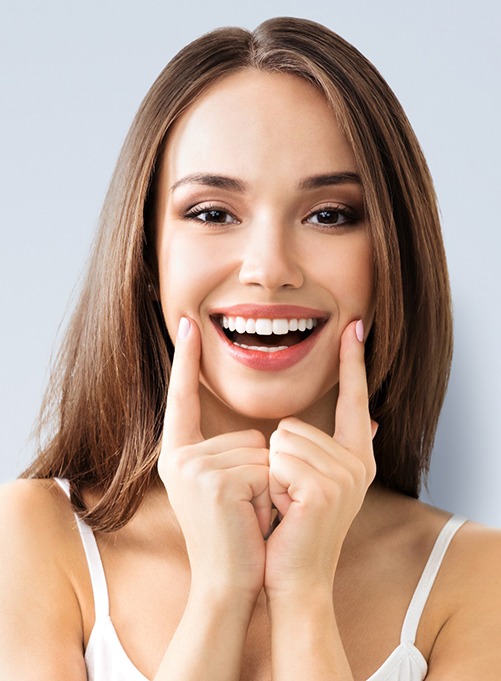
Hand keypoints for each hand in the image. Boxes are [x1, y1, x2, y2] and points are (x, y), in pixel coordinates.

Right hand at [158, 317, 270, 601]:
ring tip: (246, 515)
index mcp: (181, 454)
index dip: (186, 361)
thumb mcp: (234, 485)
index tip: (188, 323)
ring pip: (262, 452)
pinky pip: (265, 469)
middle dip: (262, 473)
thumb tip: (297, 427)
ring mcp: (192, 468)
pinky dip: (269, 496)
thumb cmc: (237, 533)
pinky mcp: (211, 480)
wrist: (228, 582)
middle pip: (250, 435)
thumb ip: (247, 452)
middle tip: (243, 509)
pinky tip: (249, 520)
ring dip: (268, 486)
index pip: (184, 398)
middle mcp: (179, 457)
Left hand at [264, 320, 375, 596]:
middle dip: (278, 461)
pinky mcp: (322, 489)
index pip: (354, 398)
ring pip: (280, 440)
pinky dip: (270, 486)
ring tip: (287, 506)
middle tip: (289, 498)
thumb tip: (375, 420)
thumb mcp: (318, 483)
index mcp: (357, 457)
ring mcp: (344, 476)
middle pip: (292, 424)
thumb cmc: (294, 528)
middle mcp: (358, 463)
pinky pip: (277, 459)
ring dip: (272, 474)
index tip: (355, 325)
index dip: (353, 362)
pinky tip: (284, 512)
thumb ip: (338, 448)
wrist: (292, 577)